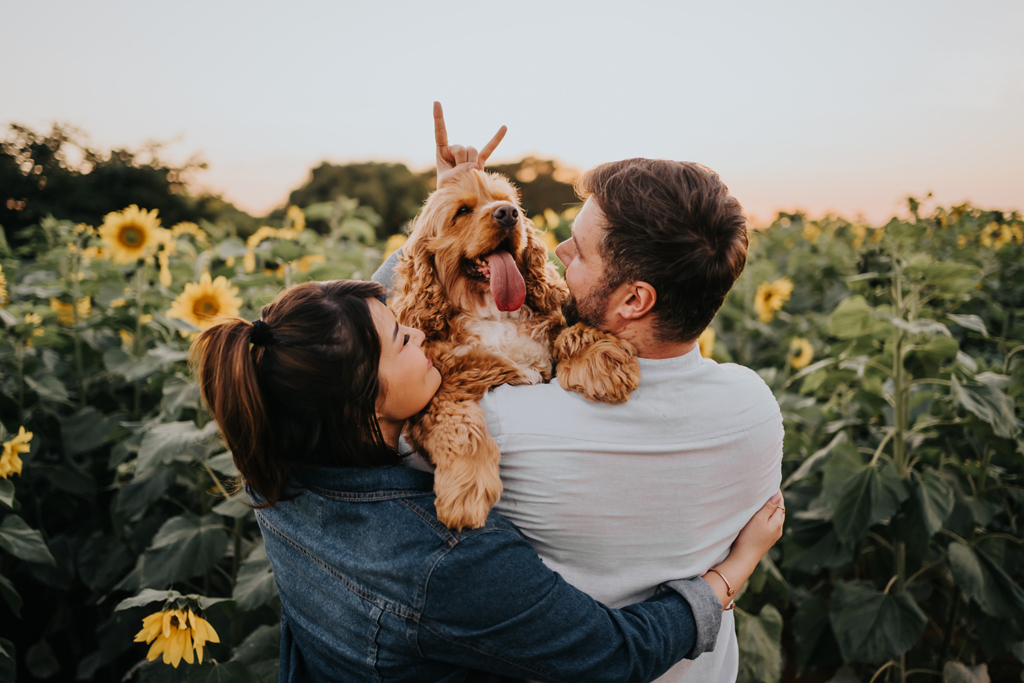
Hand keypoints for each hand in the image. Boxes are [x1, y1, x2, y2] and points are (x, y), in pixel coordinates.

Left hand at [434, 101, 506, 188]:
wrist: (458, 199)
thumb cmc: (449, 191)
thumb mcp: (447, 181)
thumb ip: (460, 171)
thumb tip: (476, 166)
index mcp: (442, 152)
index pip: (441, 132)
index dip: (438, 118)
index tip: (436, 102)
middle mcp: (455, 150)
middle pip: (461, 148)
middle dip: (460, 162)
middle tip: (457, 175)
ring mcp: (468, 155)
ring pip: (472, 151)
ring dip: (470, 165)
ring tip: (466, 176)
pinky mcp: (479, 160)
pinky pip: (489, 148)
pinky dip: (496, 138)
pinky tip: (504, 127)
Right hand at [702, 490, 784, 607]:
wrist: (743, 559)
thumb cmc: (749, 538)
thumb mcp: (759, 519)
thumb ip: (769, 507)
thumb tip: (777, 494)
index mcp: (778, 522)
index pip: (780, 501)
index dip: (774, 491)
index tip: (768, 480)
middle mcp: (777, 528)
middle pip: (777, 508)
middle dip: (771, 498)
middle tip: (763, 486)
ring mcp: (771, 535)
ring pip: (771, 516)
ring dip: (767, 507)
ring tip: (758, 498)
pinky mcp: (763, 539)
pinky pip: (766, 522)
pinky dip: (763, 515)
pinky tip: (756, 514)